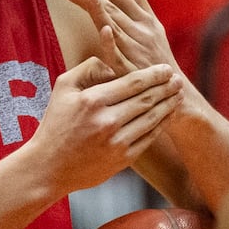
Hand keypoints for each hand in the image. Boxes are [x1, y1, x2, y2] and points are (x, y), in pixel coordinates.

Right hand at [20, 56, 181, 196]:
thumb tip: (112, 63)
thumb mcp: (63, 88)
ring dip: (168, 106)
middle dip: (166, 88)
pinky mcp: (123, 159)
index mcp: (93, 101)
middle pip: (146, 100)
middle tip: (178, 80)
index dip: (154, 75)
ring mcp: (117, 141)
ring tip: (178, 95)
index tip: (166, 69)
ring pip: (151, 119)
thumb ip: (87, 69)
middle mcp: (107, 121)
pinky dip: (161, 125)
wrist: (49, 166)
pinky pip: (148, 138)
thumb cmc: (55, 124)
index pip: (132, 83)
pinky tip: (168, 116)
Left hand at [61, 0, 179, 80]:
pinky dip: (112, 43)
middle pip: (111, 7)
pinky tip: (104, 29)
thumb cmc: (160, 57)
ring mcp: (136, 50)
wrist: (175, 91)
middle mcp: (140, 31)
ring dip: (98, 9)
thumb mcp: (153, 25)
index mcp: (143, 18)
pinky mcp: (132, 71)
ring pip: (114, 26)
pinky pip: (120, 56)